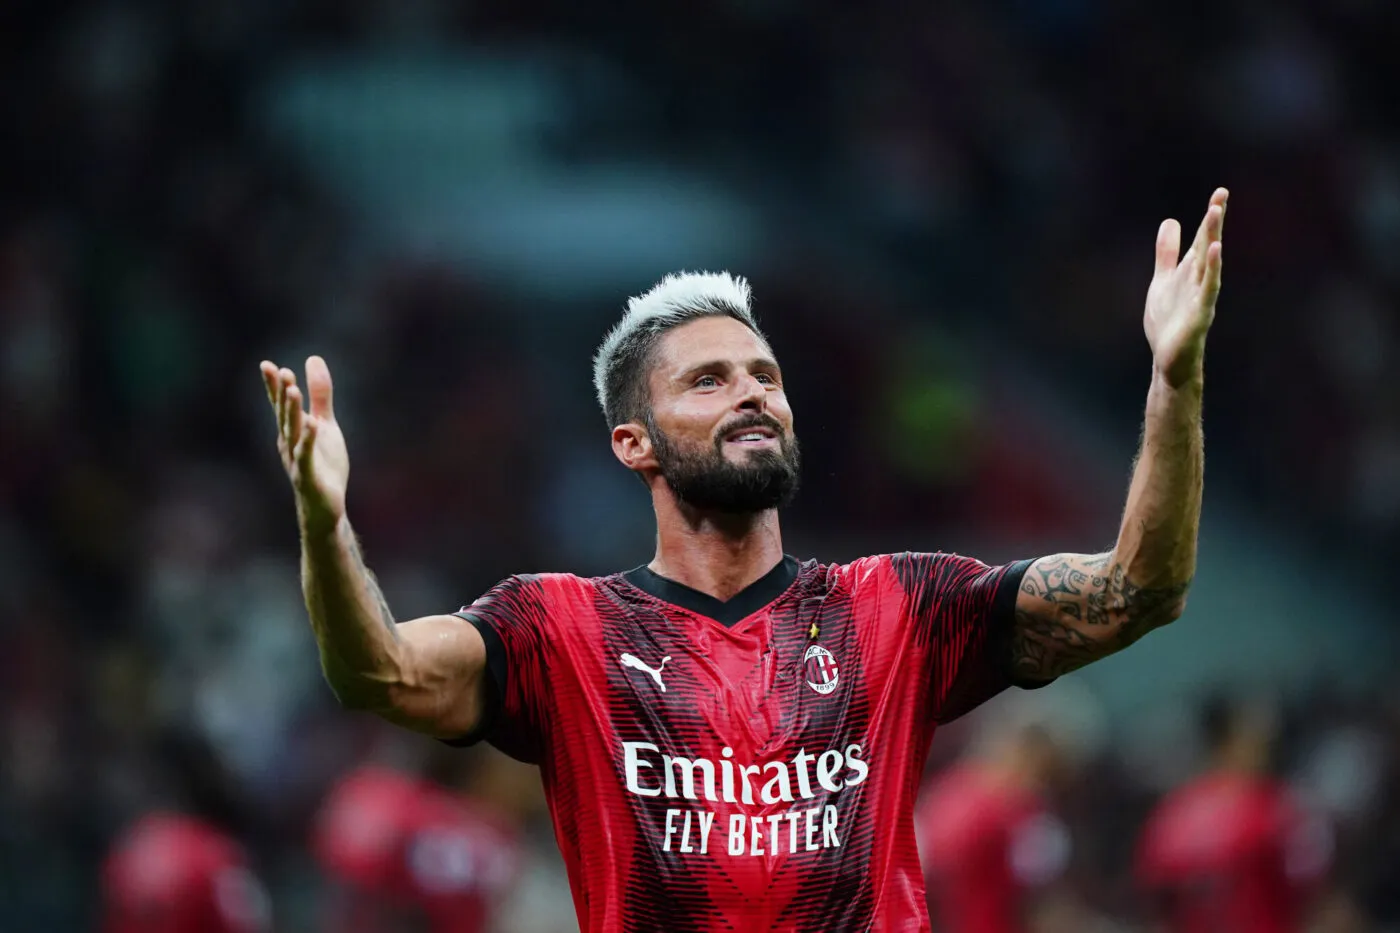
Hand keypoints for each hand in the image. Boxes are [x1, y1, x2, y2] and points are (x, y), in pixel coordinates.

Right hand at [260, 356, 348, 535]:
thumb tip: (313, 360)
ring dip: (292, 413)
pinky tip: (313, 424)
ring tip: (292, 391)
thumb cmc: (323, 466)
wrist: (325, 508)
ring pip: (293, 434)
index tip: (267, 365)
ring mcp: (296, 461)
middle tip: (280, 372)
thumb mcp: (325, 425)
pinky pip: (307, 456)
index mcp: (292, 432)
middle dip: (281, 395)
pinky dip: (309, 440)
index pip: (280, 406)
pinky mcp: (308, 477)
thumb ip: (320, 395)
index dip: (274, 387)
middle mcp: (289, 444)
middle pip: (283, 416)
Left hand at [1144, 187, 1226, 386]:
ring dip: (1212, 238)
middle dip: (1213, 222)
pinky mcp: (1199, 314)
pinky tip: (1214, 252)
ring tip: (1215, 214)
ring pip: (1208, 263)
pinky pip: (1208, 288)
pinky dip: (1212, 270)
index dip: (1211, 216)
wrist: (1169, 359)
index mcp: (1191, 271)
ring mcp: (1201, 296)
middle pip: (1208, 246)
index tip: (1221, 192)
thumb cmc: (1169, 321)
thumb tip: (1171, 221)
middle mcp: (1200, 280)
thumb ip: (1167, 252)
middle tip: (1220, 196)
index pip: (1203, 239)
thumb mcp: (1163, 280)